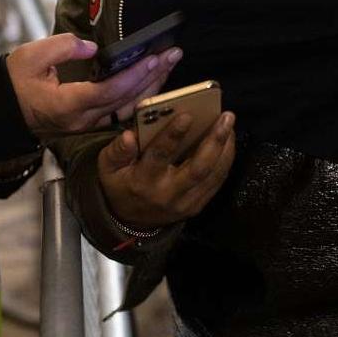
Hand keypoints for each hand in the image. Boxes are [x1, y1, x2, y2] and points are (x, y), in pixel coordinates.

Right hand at [7, 35, 179, 139]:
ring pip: (126, 108)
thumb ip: (62, 48)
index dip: (134, 75)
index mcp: (67, 105)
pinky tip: (152, 81)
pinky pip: (120, 111)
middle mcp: (82, 120)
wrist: (1, 111)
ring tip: (168, 65)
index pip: (109, 91)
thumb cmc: (13, 83)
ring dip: (150, 87)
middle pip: (125, 100)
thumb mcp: (30, 57)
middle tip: (173, 54)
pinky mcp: (88, 123)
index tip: (154, 57)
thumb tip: (93, 47)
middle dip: (152, 77)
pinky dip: (138, 95)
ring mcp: (86, 125)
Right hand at [97, 112, 236, 229]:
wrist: (131, 222)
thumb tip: (129, 135)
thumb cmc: (120, 184)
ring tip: (230, 124)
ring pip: (213, 175)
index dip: (173, 135)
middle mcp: (168, 193)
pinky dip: (226, 160)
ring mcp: (186, 203)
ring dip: (226, 149)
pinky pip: (217, 182)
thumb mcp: (108, 168)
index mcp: (143, 181)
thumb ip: (117, 151)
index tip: (187, 115)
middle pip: (197, 168)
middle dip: (214, 141)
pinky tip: (228, 141)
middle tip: (226, 117)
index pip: (160, 156)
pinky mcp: (197, 206)